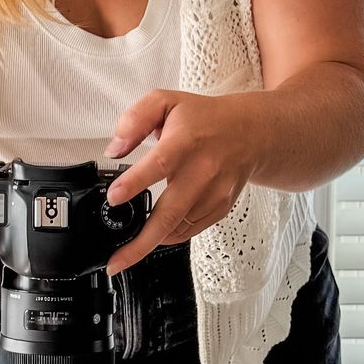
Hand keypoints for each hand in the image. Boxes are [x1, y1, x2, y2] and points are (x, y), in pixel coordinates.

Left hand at [102, 89, 266, 271]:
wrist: (250, 133)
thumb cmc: (204, 118)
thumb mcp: (165, 101)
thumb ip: (134, 120)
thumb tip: (114, 150)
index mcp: (185, 141)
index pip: (159, 164)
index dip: (134, 183)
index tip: (113, 198)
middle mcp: (203, 170)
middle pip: (170, 214)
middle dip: (140, 243)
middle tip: (116, 262)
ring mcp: (214, 193)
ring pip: (178, 228)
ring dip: (150, 243)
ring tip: (127, 253)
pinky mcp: (220, 208)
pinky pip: (190, 231)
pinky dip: (169, 236)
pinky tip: (154, 235)